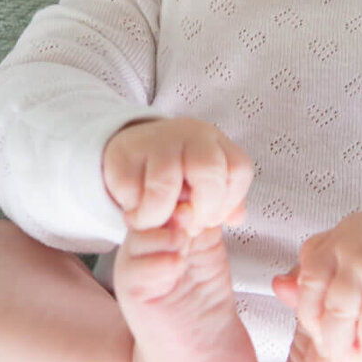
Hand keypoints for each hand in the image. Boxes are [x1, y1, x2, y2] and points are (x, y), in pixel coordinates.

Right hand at [102, 117, 252, 238]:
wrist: (133, 151)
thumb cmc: (178, 176)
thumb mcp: (207, 186)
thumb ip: (223, 205)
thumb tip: (235, 219)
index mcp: (215, 143)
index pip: (238, 168)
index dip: (228, 202)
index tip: (211, 218)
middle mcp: (190, 135)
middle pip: (208, 169)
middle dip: (203, 207)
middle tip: (189, 226)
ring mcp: (156, 140)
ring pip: (165, 182)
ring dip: (161, 214)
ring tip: (156, 222)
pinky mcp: (123, 153)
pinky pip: (131, 189)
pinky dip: (135, 210)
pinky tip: (137, 209)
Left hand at [272, 211, 361, 361]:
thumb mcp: (331, 260)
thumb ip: (304, 279)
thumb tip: (278, 287)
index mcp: (326, 249)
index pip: (307, 297)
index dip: (313, 324)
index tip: (323, 337)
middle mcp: (353, 258)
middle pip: (336, 318)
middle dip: (340, 348)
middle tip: (346, 360)